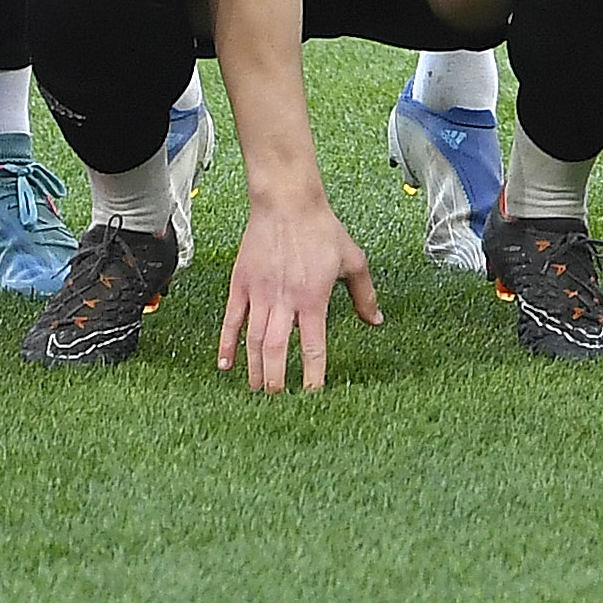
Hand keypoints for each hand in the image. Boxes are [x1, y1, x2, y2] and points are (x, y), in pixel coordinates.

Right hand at [216, 188, 381, 392]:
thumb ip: (365, 295)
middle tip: (277, 400)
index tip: (312, 396)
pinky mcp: (241, 284)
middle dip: (276, 379)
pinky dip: (227, 344)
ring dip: (254, 368)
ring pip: (253, 340)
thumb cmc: (322, 229)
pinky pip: (231, 320)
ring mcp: (259, 293)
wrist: (287, 202)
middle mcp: (284, 300)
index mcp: (313, 298)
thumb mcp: (353, 260)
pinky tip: (226, 366)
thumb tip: (376, 321)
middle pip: (276, 349)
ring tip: (256, 390)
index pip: (313, 346)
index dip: (312, 375)